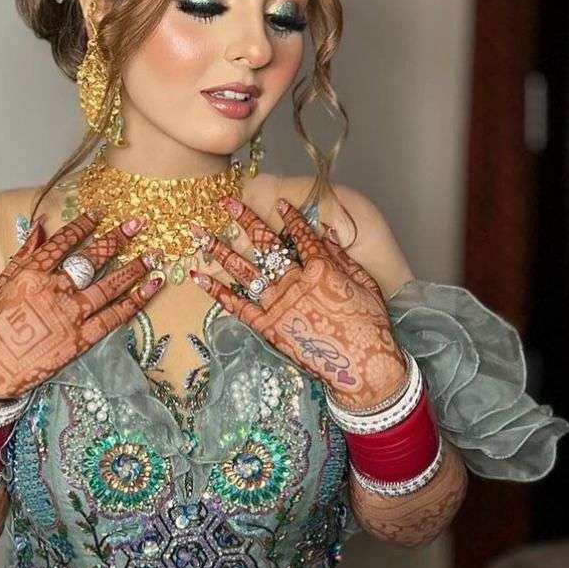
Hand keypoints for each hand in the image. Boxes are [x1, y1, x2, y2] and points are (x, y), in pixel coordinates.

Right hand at [0, 209, 161, 396]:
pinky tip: (153, 286)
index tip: (98, 213)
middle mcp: (55, 289)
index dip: (83, 225)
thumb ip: (23, 254)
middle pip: (92, 258)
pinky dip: (137, 300)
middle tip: (136, 223)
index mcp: (33, 272)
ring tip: (153, 255)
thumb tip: (42, 225)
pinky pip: (115, 316)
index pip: (63, 242)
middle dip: (116, 238)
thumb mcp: (1, 284)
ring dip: (134, 267)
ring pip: (110, 284)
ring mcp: (71, 314)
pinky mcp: (83, 339)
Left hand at [189, 195, 407, 409]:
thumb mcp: (365, 285)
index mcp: (321, 269)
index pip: (302, 235)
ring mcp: (279, 305)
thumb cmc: (370, 326)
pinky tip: (199, 277)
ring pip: (244, 270)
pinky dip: (217, 291)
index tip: (278, 203)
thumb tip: (328, 233)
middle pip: (266, 245)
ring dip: (220, 249)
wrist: (363, 366)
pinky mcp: (268, 328)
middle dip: (245, 220)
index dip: (290, 217)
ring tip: (199, 234)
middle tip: (227, 201)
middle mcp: (295, 283)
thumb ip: (343, 258)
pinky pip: (237, 307)